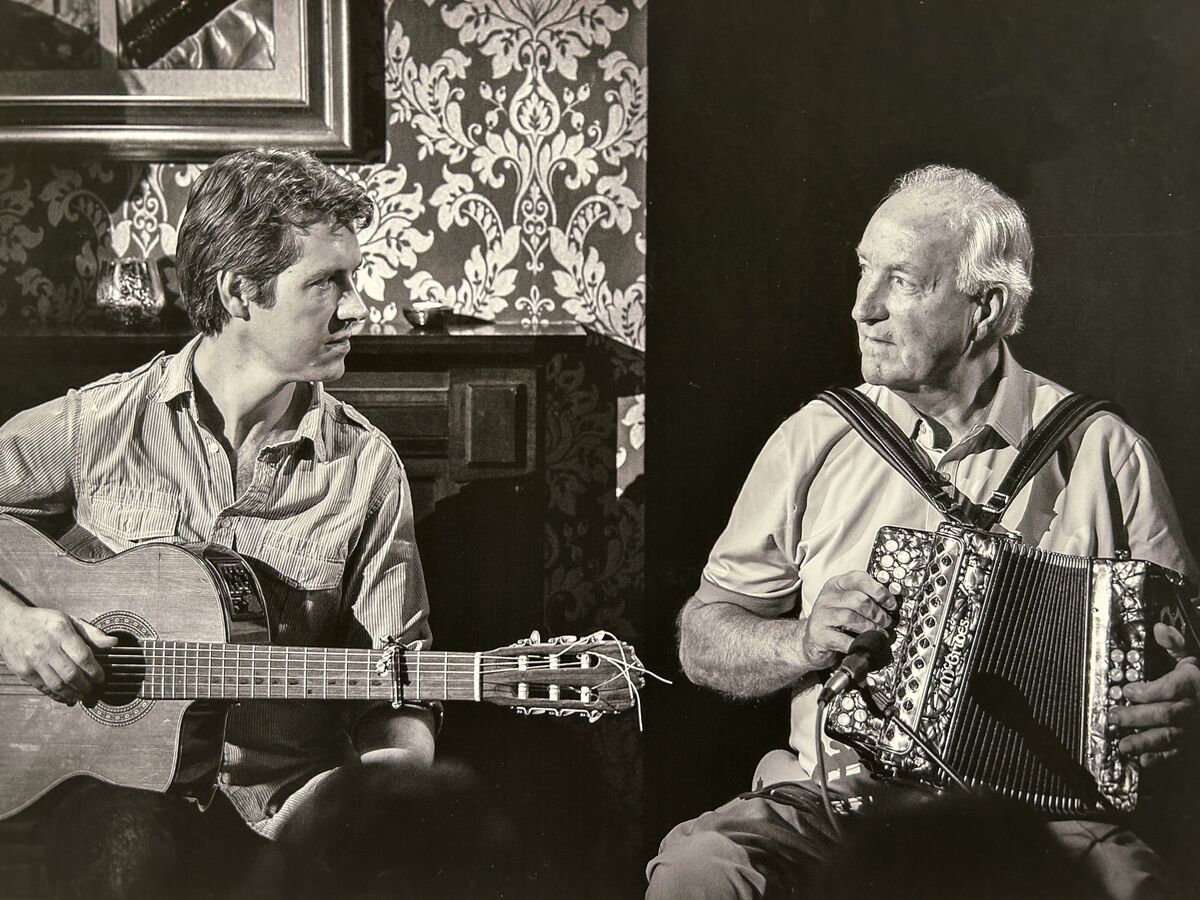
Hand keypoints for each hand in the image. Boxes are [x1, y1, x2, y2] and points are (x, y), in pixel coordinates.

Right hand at [0, 604, 117, 704]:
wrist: (8, 624)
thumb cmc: (41, 621)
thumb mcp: (69, 620)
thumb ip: (92, 633)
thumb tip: (113, 642)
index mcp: (60, 632)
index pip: (82, 656)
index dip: (95, 671)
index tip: (101, 677)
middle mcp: (46, 647)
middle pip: (71, 674)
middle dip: (86, 685)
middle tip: (93, 687)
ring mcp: (33, 661)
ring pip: (57, 684)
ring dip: (73, 693)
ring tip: (82, 694)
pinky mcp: (24, 672)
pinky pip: (44, 688)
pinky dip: (57, 695)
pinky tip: (66, 695)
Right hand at [796, 570, 895, 670]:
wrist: (812, 640)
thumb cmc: (835, 621)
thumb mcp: (847, 604)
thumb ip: (866, 598)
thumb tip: (892, 602)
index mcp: (836, 584)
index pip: (859, 579)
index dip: (879, 591)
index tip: (891, 603)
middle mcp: (827, 597)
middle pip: (858, 600)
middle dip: (878, 613)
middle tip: (886, 623)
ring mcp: (821, 616)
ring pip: (851, 618)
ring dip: (871, 628)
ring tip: (880, 634)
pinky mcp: (819, 635)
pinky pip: (842, 639)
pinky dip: (858, 643)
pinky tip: (864, 644)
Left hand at [1108, 623, 1199, 767]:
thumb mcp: (1192, 656)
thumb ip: (1175, 643)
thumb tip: (1159, 627)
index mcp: (1192, 683)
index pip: (1171, 688)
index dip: (1149, 690)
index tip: (1127, 689)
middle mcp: (1193, 708)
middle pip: (1165, 714)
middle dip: (1137, 716)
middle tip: (1113, 716)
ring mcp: (1193, 728)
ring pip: (1169, 736)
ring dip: (1144, 742)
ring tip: (1122, 745)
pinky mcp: (1192, 743)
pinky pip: (1177, 752)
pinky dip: (1160, 758)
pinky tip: (1143, 760)